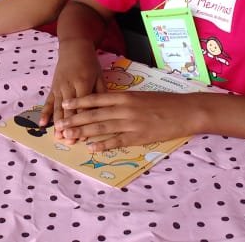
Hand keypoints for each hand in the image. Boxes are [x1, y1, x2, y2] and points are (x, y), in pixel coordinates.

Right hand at [40, 39, 103, 134]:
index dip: (83, 120)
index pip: (83, 105)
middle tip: (69, 141)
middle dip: (68, 126)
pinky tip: (41, 124)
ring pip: (57, 108)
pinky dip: (44, 113)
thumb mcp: (99, 76)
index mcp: (83, 83)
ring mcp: (59, 87)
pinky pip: (48, 101)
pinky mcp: (53, 87)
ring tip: (57, 137)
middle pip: (69, 109)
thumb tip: (105, 112)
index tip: (84, 135)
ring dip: (57, 123)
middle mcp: (69, 86)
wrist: (74, 47)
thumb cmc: (90, 63)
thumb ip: (101, 93)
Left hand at [54, 91, 199, 150]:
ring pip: (102, 128)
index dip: (79, 102)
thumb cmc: (165, 102)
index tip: (65, 104)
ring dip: (83, 132)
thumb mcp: (142, 96)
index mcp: (125, 96)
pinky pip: (117, 141)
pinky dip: (103, 144)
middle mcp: (125, 109)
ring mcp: (131, 123)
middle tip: (59, 125)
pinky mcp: (138, 136)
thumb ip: (124, 100)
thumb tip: (109, 102)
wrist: (185, 111)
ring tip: (69, 136)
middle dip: (75, 120)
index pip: (97, 98)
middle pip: (94, 114)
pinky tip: (91, 148)